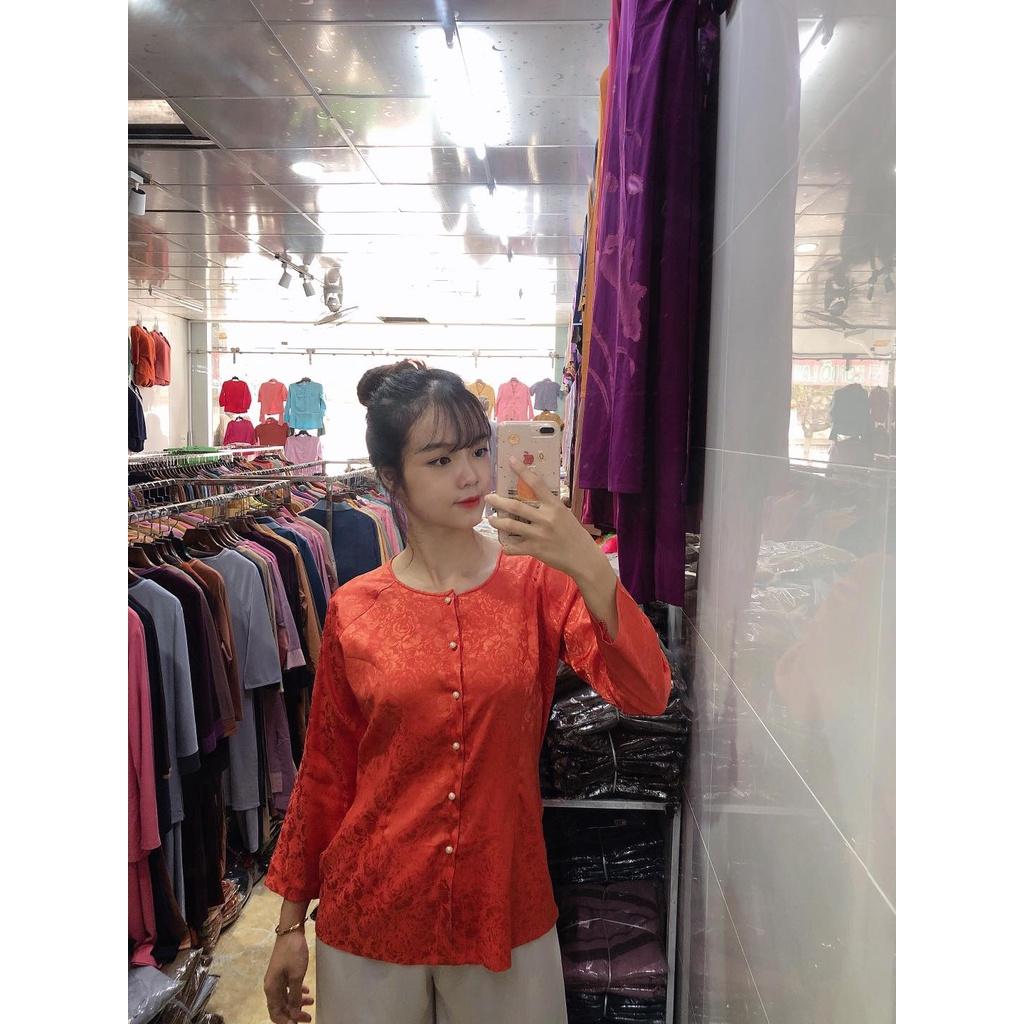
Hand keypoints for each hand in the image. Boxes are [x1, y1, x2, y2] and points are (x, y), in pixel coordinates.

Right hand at [264, 932, 313, 1023]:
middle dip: (293, 1014)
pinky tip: (307, 991)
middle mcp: (271, 985)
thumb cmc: (293, 953)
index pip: (275, 1013)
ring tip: (311, 1003)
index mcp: (271, 989)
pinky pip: (288, 987)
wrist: (290, 930)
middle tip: (308, 1017)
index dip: (286, 1021)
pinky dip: (297, 992)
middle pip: (281, 1007)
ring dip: (297, 1002)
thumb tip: (294, 1015)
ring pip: (286, 997)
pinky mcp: (282, 971)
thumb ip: (295, 997)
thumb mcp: (296, 976)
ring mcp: (277, 978)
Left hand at [485, 456, 607, 583]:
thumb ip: (551, 506)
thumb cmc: (574, 534)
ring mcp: (539, 534)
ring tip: (491, 519)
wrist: (582, 558)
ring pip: (510, 525)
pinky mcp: (535, 549)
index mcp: (555, 506)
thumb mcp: (565, 515)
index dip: (522, 470)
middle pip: (515, 505)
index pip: (536, 483)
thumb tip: (539, 494)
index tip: (511, 460)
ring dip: (497, 521)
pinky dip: (506, 545)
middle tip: (488, 497)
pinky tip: (504, 543)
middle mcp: (546, 518)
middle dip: (498, 501)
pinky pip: (514, 546)